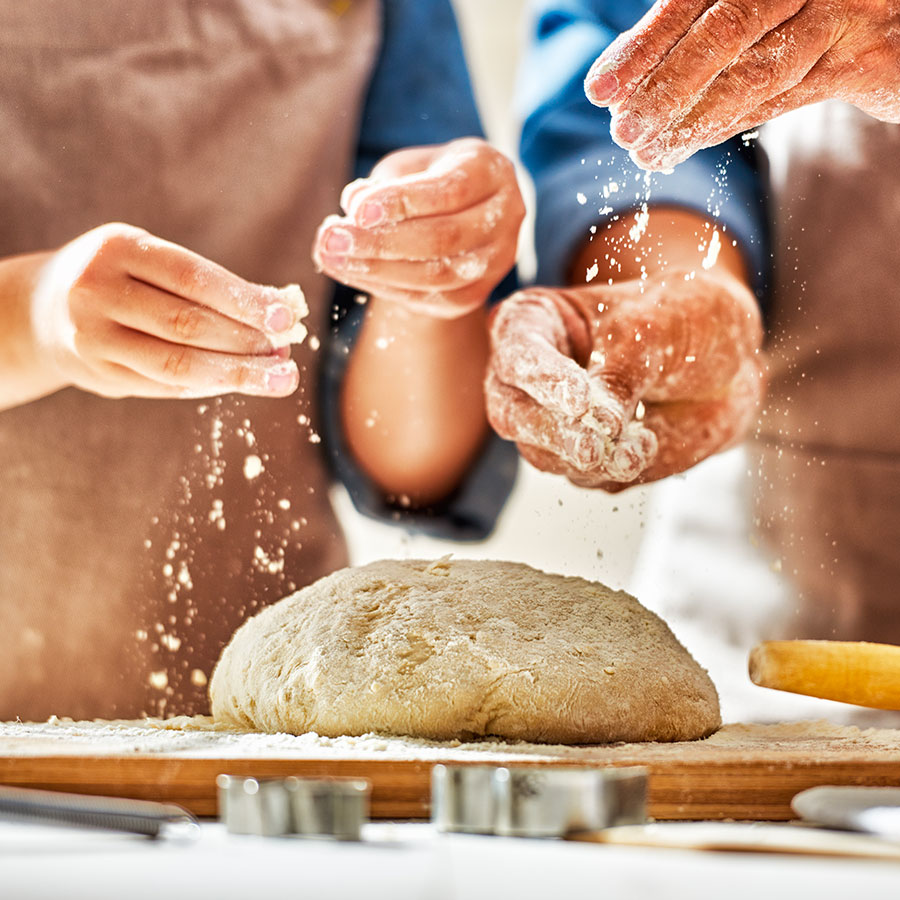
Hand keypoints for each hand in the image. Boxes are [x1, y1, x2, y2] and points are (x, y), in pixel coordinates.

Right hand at [30, 223, 305, 398]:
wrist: (44, 309)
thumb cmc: (122, 278)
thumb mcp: (150, 260)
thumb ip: (206, 284)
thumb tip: (281, 311)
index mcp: (117, 249)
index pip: (192, 277)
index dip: (243, 300)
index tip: (286, 317)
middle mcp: (97, 292)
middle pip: (187, 325)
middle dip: (245, 342)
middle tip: (286, 353)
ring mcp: (93, 338)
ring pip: (177, 364)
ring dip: (236, 373)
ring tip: (278, 376)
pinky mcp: (100, 375)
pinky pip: (166, 387)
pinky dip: (210, 386)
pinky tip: (240, 382)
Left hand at [313, 138, 523, 317]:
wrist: (464, 212)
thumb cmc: (431, 178)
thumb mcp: (410, 166)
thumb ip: (385, 183)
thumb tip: (353, 205)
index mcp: (492, 172)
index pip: (450, 191)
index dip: (402, 202)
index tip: (356, 209)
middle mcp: (506, 218)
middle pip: (444, 239)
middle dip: (381, 242)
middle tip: (332, 239)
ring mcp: (497, 261)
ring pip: (437, 276)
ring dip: (377, 270)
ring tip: (331, 257)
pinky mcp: (477, 294)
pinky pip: (431, 298)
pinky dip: (385, 287)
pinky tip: (351, 272)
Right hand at [485, 272, 764, 489]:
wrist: (730, 362)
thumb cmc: (684, 320)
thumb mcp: (656, 328)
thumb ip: (621, 374)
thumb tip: (600, 426)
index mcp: (533, 323)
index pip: (518, 354)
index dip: (544, 380)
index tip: (580, 401)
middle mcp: (529, 377)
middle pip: (511, 414)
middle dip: (554, 434)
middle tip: (593, 448)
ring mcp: (550, 422)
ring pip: (543, 455)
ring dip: (592, 458)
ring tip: (642, 446)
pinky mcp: (578, 459)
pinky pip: (584, 478)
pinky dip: (615, 469)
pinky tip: (649, 443)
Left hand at [584, 0, 899, 169]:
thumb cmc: (814, 21)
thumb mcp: (753, 19)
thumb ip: (697, 39)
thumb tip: (623, 89)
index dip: (643, 45)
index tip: (600, 91)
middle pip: (721, 28)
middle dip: (662, 86)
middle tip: (620, 131)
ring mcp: (842, 9)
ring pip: (754, 69)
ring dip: (691, 118)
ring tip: (646, 152)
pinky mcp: (869, 54)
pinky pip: (789, 95)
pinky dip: (731, 124)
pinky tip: (687, 147)